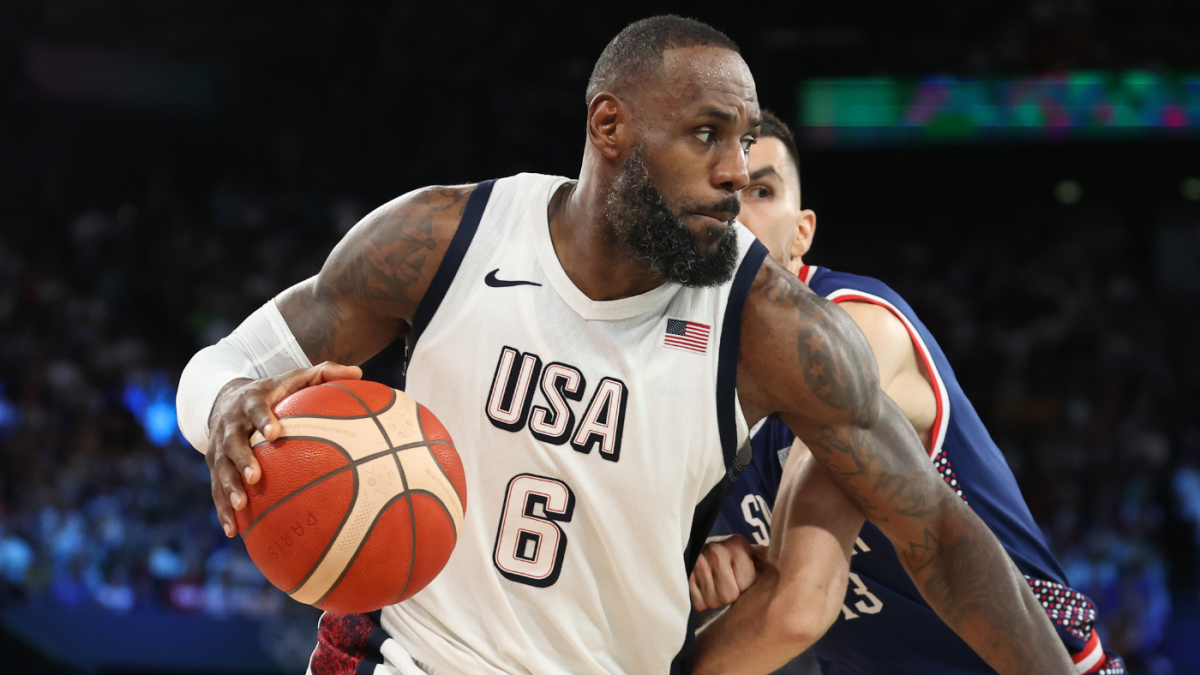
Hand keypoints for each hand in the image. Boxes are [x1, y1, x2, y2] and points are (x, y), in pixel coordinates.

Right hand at [206, 362, 361, 537]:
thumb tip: (359, 373)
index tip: (275, 432)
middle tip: (256, 477)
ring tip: (240, 507)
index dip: (262, 420)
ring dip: (228, 489)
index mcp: (251, 402)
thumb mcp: (295, 377)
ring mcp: (220, 447)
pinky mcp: (215, 466)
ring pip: (220, 470)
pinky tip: (233, 531)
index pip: (255, 409)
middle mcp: (231, 425)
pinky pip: (216, 489)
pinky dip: (222, 510)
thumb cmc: (273, 391)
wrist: (225, 398)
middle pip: (232, 443)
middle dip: (242, 460)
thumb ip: (325, 373)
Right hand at [689, 534, 765, 610]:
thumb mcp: (755, 559)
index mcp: (738, 543)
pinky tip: (703, 588)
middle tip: (726, 583)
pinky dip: (701, 602)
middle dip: (729, 595)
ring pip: (713, 602)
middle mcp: (716, 548)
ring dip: (715, 600)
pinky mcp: (684, 573)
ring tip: (714, 585)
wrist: (702, 557)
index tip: (741, 577)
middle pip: (729, 596)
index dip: (745, 587)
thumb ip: (770, 564)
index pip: (746, 584)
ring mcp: (697, 560)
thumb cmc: (736, 563)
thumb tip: (793, 573)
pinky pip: (697, 603)